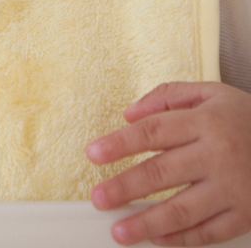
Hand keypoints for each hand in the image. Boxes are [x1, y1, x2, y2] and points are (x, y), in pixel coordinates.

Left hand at [87, 81, 250, 245]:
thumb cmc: (247, 119)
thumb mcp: (211, 94)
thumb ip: (167, 97)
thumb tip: (128, 115)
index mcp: (205, 122)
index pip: (153, 132)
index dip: (119, 144)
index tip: (92, 154)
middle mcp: (218, 155)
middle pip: (162, 173)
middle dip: (125, 188)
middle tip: (99, 198)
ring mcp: (234, 188)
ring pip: (184, 210)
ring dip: (147, 223)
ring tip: (119, 231)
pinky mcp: (248, 214)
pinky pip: (211, 232)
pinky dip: (183, 239)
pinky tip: (158, 239)